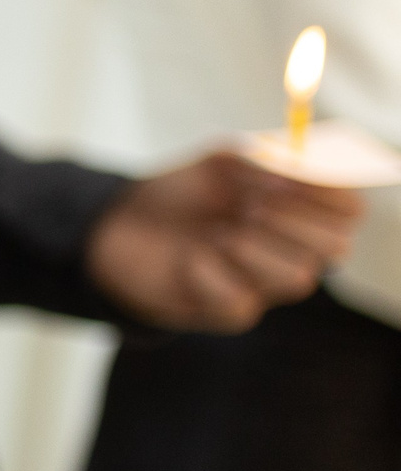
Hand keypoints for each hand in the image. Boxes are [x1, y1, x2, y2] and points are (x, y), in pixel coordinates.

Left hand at [86, 151, 362, 332]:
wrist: (120, 227)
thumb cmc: (180, 192)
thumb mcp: (221, 161)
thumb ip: (262, 158)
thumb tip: (298, 167)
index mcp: (301, 212)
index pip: (349, 211)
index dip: (331, 194)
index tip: (290, 177)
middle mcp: (292, 251)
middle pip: (336, 247)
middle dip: (296, 221)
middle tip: (251, 204)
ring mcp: (264, 284)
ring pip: (298, 278)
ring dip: (257, 249)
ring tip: (219, 233)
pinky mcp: (230, 312)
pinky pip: (240, 301)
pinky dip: (210, 274)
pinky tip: (190, 260)